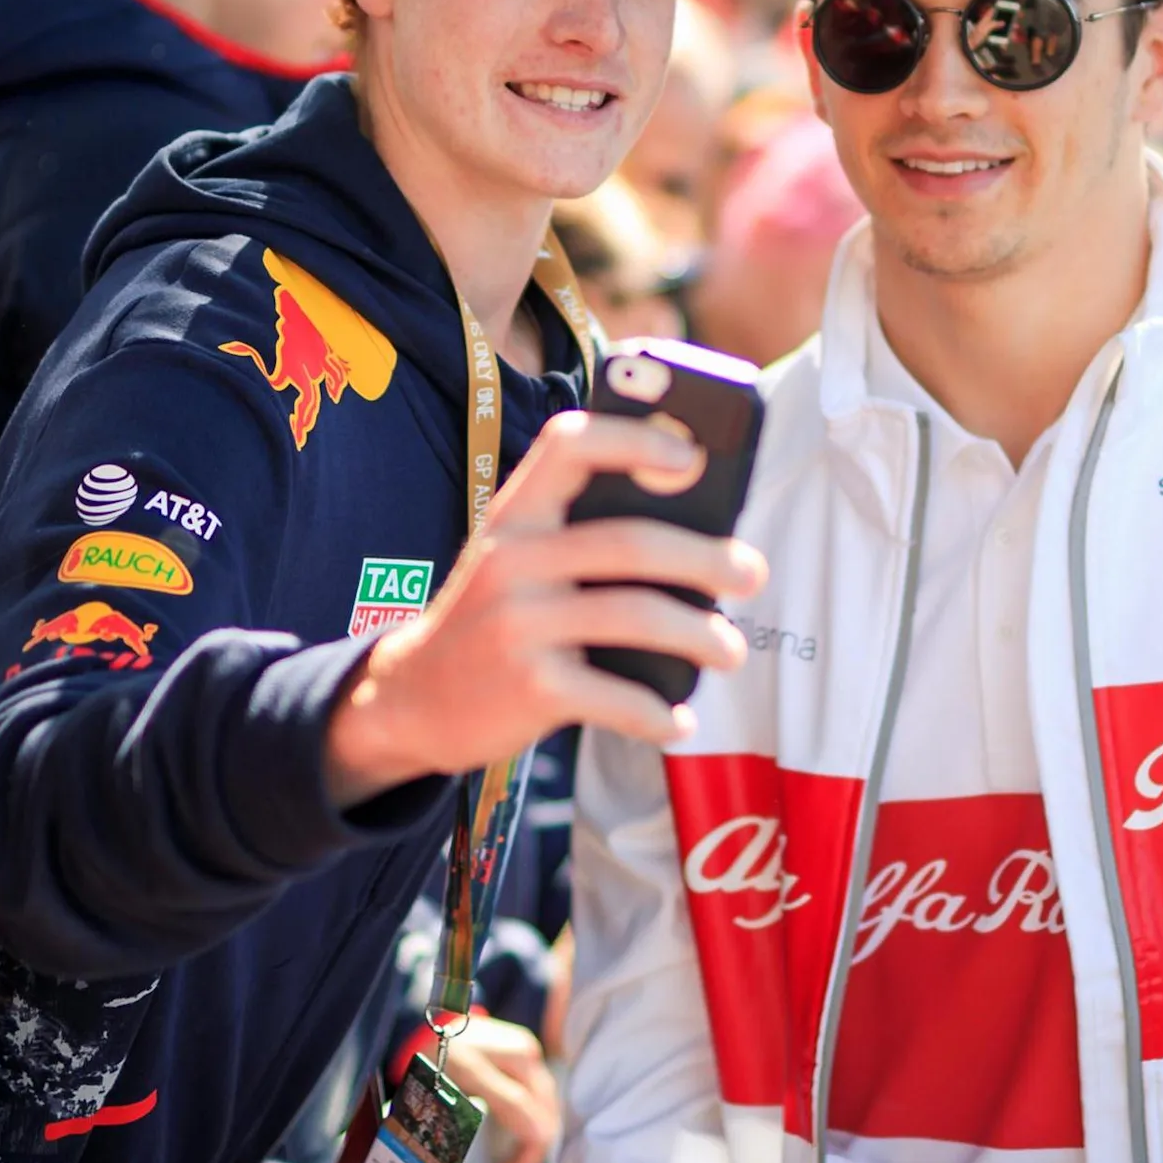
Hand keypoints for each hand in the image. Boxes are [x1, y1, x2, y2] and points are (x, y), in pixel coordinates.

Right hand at [324, 411, 767, 805]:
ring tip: (730, 649)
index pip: (571, 445)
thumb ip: (579, 535)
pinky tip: (678, 721)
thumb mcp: (515, 560)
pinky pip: (619, 697)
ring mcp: (518, 624)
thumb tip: (703, 535)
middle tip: (752, 573)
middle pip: (631, 542)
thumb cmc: (494, 619)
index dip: (636, 441)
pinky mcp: (529, 688)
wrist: (410, 697)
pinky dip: (659, 714)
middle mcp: (512, 559)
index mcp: (515, 513)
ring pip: (638, 616)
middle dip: (707, 558)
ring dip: (702, 636)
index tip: (693, 458)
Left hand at [440, 1017, 559, 1162]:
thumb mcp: (470, 1072)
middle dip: (523, 1161)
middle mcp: (532, 1062)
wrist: (423, 1021)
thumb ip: (508, 1100)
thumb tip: (541, 1134)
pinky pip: (527, 1111)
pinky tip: (501, 1151)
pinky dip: (516, 1135)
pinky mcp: (515, 1071)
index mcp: (525, 1061)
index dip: (523, 1162)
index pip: (539, 1124)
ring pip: (537, 1120)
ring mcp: (525, 1066)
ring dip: (521, 1152)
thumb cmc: (441, 1045)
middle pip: (543, 1124)